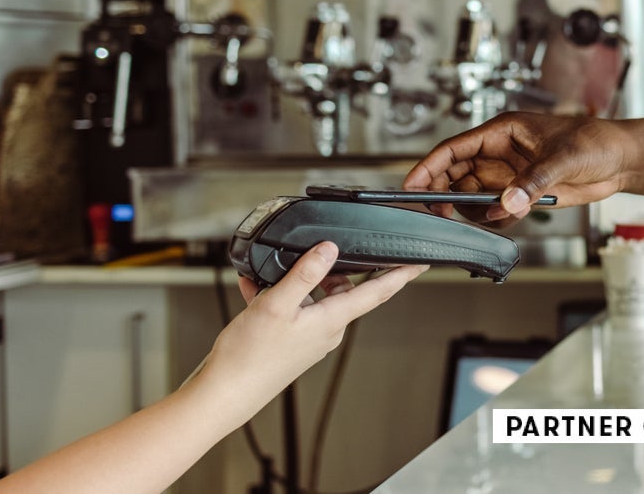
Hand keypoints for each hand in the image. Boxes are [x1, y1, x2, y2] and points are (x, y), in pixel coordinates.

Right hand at [196, 242, 425, 417]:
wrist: (223, 395)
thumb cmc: (248, 359)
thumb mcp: (276, 306)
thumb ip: (304, 275)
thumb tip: (329, 249)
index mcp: (332, 321)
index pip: (378, 292)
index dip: (401, 274)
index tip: (420, 261)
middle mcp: (326, 330)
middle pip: (340, 288)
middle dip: (326, 269)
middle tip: (306, 254)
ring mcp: (309, 337)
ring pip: (311, 297)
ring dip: (292, 282)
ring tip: (266, 275)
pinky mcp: (290, 342)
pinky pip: (291, 309)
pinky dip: (276, 296)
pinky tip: (255, 288)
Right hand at [405, 111, 629, 224]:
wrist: (619, 161)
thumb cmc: (595, 141)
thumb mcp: (563, 157)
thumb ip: (533, 181)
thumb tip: (508, 202)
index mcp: (502, 132)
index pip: (454, 148)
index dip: (429, 166)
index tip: (411, 186)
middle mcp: (500, 154)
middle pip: (455, 175)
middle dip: (445, 193)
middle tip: (440, 212)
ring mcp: (509, 175)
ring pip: (472, 196)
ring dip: (475, 210)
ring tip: (494, 213)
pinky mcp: (522, 194)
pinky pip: (496, 210)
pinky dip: (498, 219)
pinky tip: (514, 216)